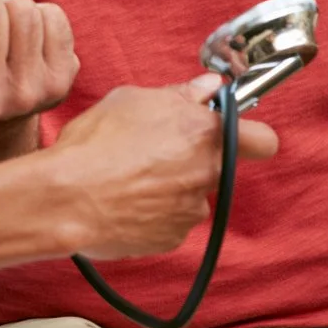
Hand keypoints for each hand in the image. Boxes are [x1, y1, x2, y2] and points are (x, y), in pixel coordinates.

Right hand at [47, 75, 279, 260]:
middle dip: (189, 157)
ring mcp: (190, 211)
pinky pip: (169, 220)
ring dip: (168, 186)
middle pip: (212, 165)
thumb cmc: (95, 143)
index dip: (250, 135)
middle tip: (150, 149)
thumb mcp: (132, 99)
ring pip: (189, 194)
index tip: (231, 131)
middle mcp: (206, 174)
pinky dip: (151, 211)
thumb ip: (180, 94)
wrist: (65, 198)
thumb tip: (208, 88)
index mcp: (204, 134)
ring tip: (127, 176)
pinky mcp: (170, 238)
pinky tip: (122, 199)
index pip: (262, 140)